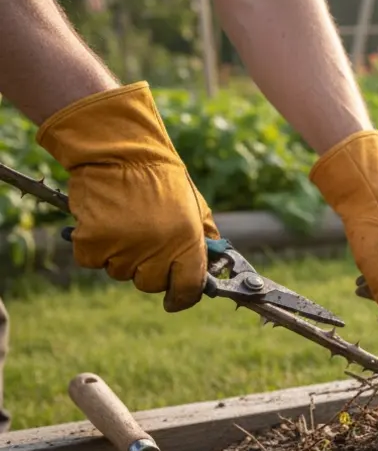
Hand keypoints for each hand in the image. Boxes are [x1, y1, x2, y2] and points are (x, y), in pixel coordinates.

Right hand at [36, 82, 216, 311]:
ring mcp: (123, 248)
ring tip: (124, 222)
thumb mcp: (195, 208)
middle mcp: (157, 249)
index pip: (188, 287)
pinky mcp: (92, 243)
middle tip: (144, 241)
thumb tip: (212, 271)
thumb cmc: (160, 178)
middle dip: (148, 269)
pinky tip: (103, 221)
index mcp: (187, 240)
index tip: (176, 299)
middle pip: (150, 283)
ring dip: (120, 255)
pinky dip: (94, 247)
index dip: (182, 296)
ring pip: (120, 272)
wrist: (118, 151)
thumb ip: (203, 242)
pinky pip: (93, 261)